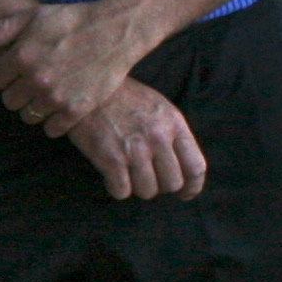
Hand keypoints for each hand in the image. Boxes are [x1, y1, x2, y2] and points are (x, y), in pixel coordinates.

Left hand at [0, 0, 154, 137]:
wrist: (115, 31)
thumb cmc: (73, 20)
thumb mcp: (35, 16)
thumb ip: (3, 28)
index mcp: (22, 56)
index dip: (3, 76)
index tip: (14, 72)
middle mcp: (36, 79)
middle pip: (9, 102)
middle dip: (17, 93)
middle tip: (31, 84)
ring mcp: (55, 96)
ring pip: (28, 117)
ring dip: (34, 108)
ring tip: (46, 94)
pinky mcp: (75, 110)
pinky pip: (51, 130)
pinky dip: (53, 122)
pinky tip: (59, 107)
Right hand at [65, 80, 208, 201]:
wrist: (86, 87)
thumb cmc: (123, 98)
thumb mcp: (158, 107)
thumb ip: (172, 134)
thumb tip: (181, 169)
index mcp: (173, 123)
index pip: (195, 167)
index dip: (192, 187)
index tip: (185, 194)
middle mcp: (158, 137)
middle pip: (172, 184)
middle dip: (161, 186)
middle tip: (149, 179)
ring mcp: (134, 149)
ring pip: (147, 191)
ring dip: (138, 188)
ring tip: (128, 173)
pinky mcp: (110, 158)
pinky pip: (122, 191)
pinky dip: (117, 189)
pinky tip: (112, 176)